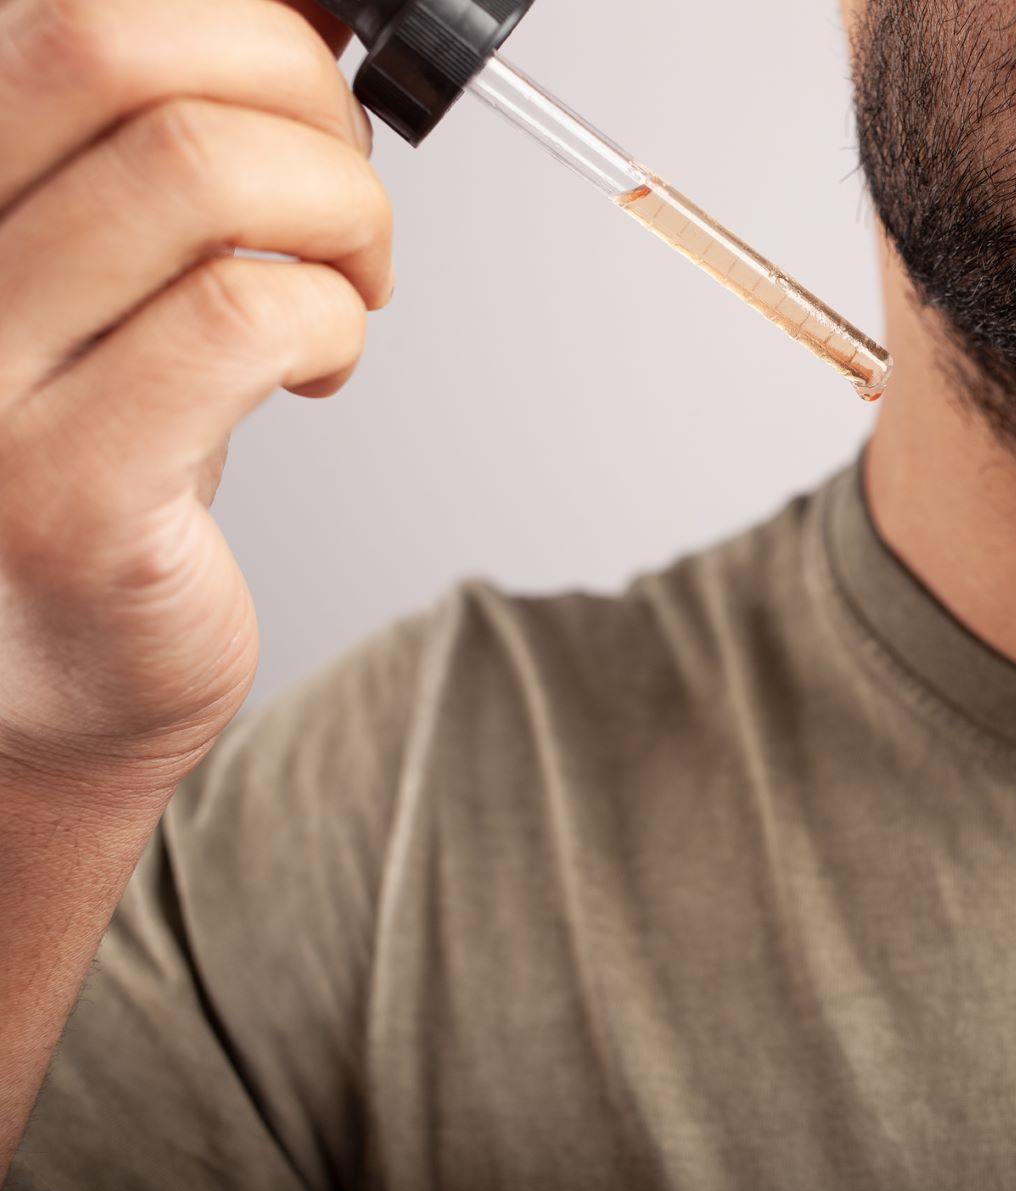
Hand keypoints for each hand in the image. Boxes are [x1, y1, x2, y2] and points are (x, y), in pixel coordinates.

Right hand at [0, 0, 391, 795]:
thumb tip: (297, 32)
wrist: (47, 677)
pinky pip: (244, 317)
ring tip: (348, 284)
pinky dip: (334, 316)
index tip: (310, 91)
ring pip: (198, 171)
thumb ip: (160, 156)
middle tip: (342, 191)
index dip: (243, 27)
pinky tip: (323, 362)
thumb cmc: (98, 457)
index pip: (71, 15)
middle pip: (115, 50)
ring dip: (341, 211)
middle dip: (296, 93)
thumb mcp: (105, 273)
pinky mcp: (66, 491)